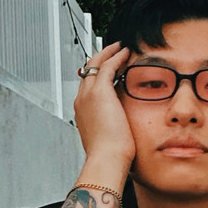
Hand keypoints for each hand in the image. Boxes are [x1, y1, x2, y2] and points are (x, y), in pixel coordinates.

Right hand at [74, 43, 134, 177]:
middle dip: (100, 59)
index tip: (109, 68)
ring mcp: (88, 95)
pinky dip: (116, 57)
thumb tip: (121, 126)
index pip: (87, 85)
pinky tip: (126, 53)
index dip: (97, 74)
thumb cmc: (110, 155)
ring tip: (120, 48)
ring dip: (108, 54)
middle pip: (87, 71)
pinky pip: (107, 66)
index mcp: (83, 112)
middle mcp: (81, 100)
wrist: (106, 159)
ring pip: (95, 64)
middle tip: (113, 52)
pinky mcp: (100, 91)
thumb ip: (111, 126)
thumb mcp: (108, 137)